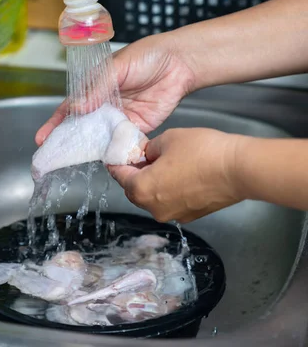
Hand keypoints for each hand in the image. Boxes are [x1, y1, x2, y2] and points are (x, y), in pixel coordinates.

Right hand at [35, 33, 196, 145]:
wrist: (180, 62)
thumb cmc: (147, 56)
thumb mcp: (117, 67)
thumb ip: (97, 89)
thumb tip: (76, 107)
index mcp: (94, 89)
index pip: (70, 109)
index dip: (55, 124)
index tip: (42, 138)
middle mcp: (103, 106)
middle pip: (81, 127)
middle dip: (68, 141)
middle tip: (53, 156)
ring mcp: (119, 119)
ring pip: (99, 137)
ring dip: (89, 148)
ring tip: (73, 161)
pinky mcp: (136, 128)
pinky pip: (121, 142)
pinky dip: (114, 151)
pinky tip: (104, 159)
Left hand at [108, 128, 244, 223]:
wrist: (239, 169)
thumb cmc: (202, 152)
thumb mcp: (168, 139)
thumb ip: (150, 148)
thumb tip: (147, 155)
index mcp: (142, 189)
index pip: (120, 176)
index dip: (117, 163)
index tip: (116, 156)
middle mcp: (154, 208)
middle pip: (134, 190)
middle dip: (134, 174)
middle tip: (140, 158)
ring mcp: (173, 214)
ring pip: (153, 198)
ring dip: (152, 183)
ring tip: (162, 164)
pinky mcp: (191, 216)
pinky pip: (171, 202)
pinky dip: (169, 190)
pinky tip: (179, 175)